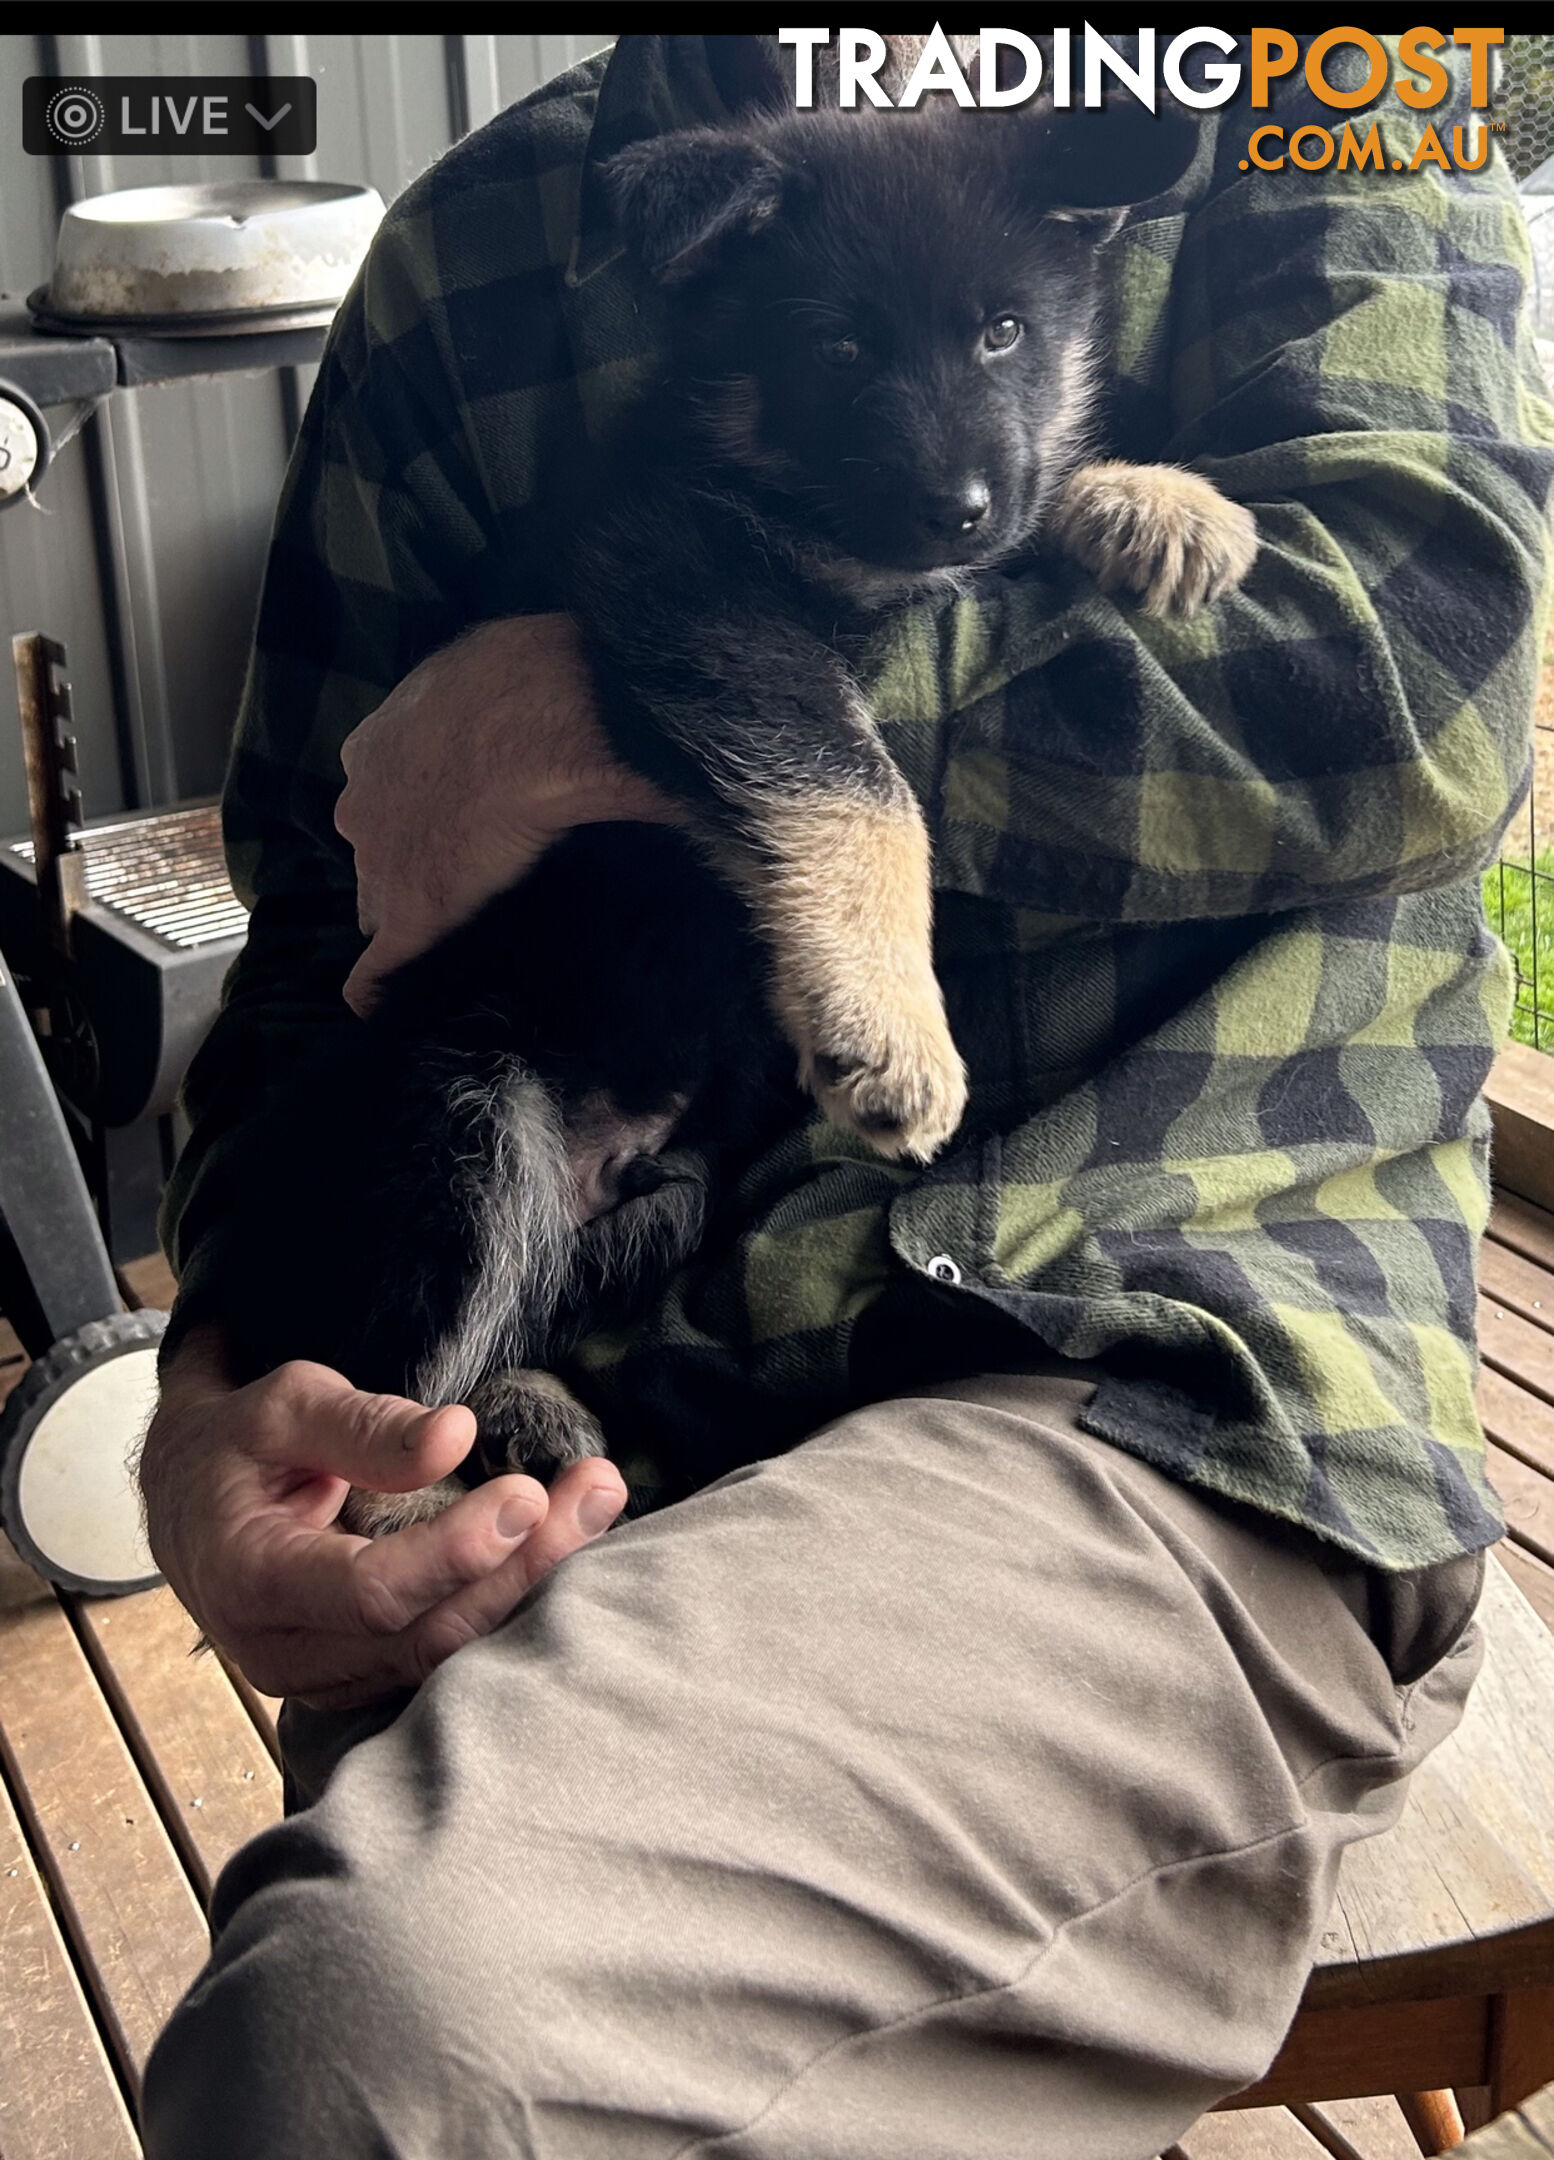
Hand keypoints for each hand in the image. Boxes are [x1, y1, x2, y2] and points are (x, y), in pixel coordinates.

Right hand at [140, 1330, 626, 1710]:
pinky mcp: (363, 1679)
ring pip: (447, 1656)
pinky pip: (447, 1657)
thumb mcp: (283, 1406)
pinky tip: (566, 1545)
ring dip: (533, 1584)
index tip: (525, 1493)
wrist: (194, 1501)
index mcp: (250, 1580)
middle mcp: (283, 1652)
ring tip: (599, 1503)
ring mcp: (324, 1678)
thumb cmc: (240, 1444)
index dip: (454, 1551)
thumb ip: (362, 1425)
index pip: (368, 1592)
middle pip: (425, 1633)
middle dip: (521, 1565)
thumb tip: (456, 1436)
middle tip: (595, 1489)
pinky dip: (510, 1602)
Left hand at [335, 614, 683, 1014]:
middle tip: (466, 876)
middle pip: (376, 855)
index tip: (458, 827)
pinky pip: (375, 972)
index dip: (420, 819)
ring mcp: (379, 865)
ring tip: (454, 938)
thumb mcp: (498, 659)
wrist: (545, 725)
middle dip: (409, 866)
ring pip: (380, 905)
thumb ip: (498, 687)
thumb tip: (554, 689)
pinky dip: (380, 992)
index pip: (384, 802)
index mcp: (376, 747)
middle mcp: (362, 806)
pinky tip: (384, 1012)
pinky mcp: (409, 918)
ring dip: (410, 918)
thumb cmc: (528, 680)